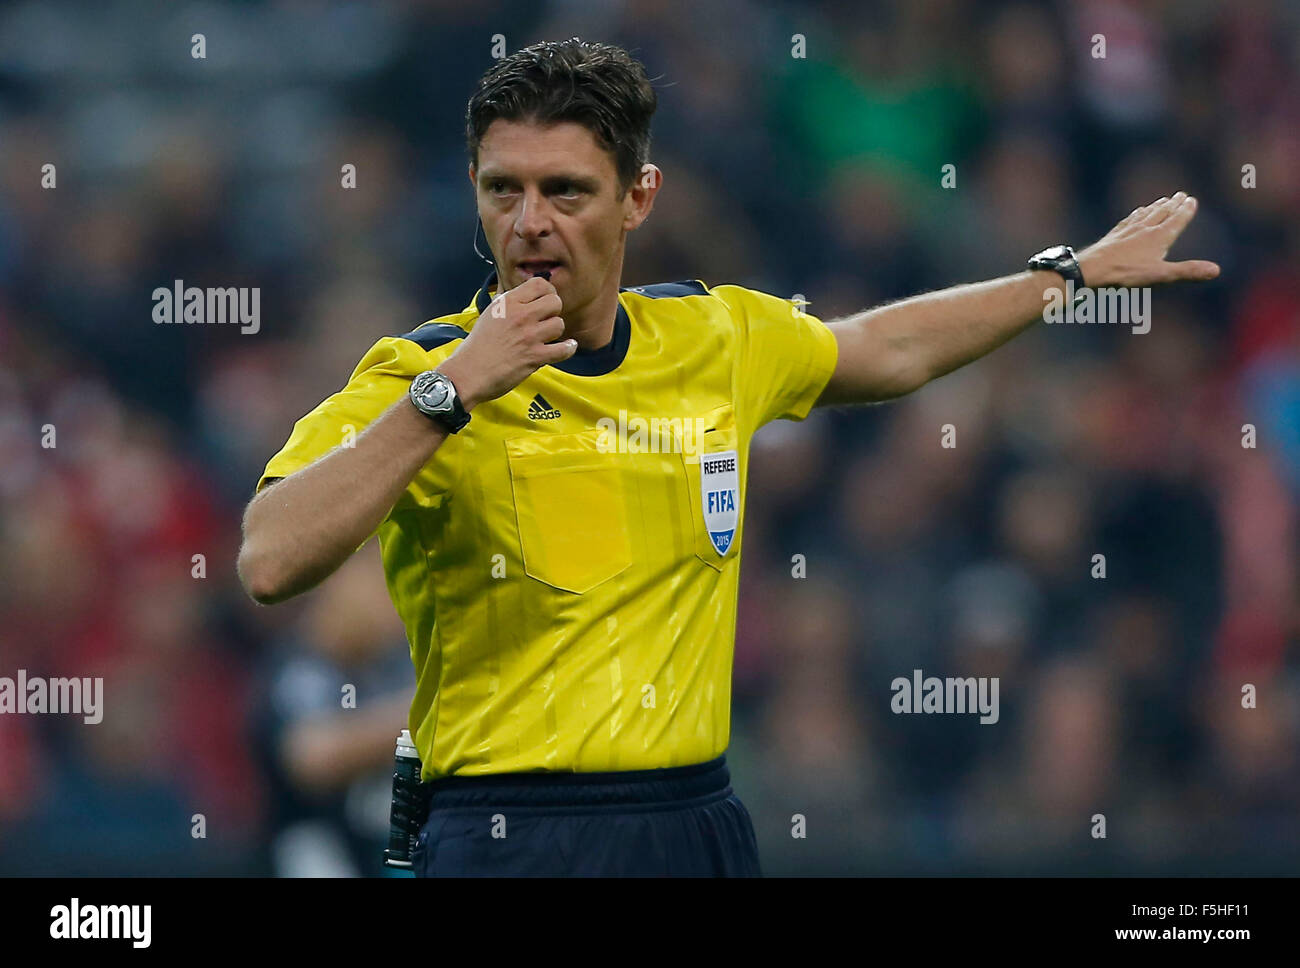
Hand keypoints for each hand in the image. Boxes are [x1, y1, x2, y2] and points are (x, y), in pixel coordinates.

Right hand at [436, 275, 576, 408]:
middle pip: (555, 302)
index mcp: (508, 302)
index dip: (548, 291)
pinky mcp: (534, 356)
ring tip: (548, 337)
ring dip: (556, 332)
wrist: (468, 373)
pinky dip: (567, 349)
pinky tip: (566, 347)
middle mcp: (520, 315)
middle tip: (547, 320)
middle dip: (554, 311)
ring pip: (559, 324)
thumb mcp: (490, 314)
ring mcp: (528, 336)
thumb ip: (510, 304)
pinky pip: (563, 349)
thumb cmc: (477, 347)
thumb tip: (528, 297)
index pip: (540, 284)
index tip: (546, 301)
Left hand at [1077, 191, 1220, 287]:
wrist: (1090, 269)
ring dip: (1157, 207)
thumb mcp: (1159, 275)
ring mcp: (1128, 230)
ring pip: (1146, 214)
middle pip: (1162, 213)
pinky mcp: (1114, 235)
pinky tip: (1137, 213)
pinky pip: (1129, 220)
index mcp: (1159, 237)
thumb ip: (1187, 271)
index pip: (1176, 219)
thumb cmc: (1125, 274)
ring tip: (1163, 200)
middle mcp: (1144, 228)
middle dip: (1173, 204)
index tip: (1192, 200)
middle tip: (1181, 194)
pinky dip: (1137, 214)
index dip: (1185, 210)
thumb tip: (1216, 270)